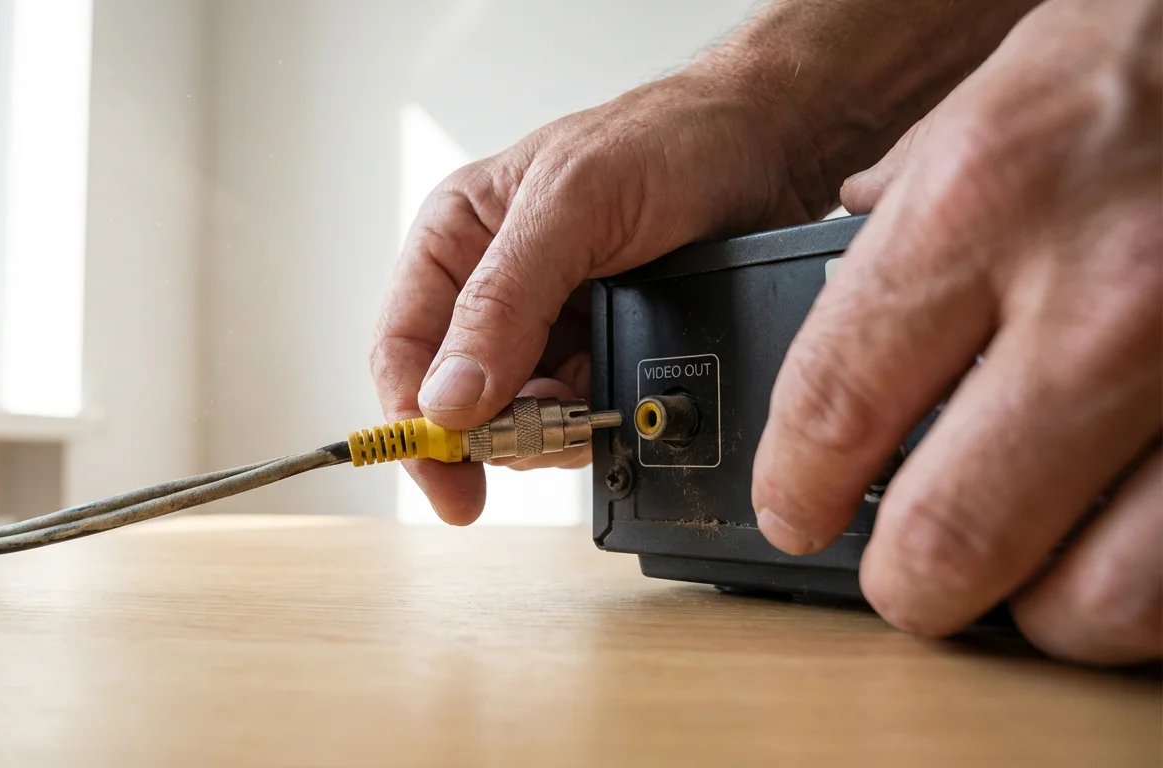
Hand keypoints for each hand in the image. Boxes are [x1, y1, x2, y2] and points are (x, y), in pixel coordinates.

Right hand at [371, 61, 829, 523]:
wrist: (770, 147)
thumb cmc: (667, 140)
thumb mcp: (572, 205)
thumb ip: (504, 298)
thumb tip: (449, 396)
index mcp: (456, 237)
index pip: (402, 347)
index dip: (414, 420)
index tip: (449, 476)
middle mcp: (491, 285)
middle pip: (456, 397)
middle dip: (494, 432)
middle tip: (538, 443)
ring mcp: (547, 323)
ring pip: (516, 416)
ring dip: (548, 432)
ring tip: (588, 410)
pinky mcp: (598, 348)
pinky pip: (574, 414)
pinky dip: (591, 425)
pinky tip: (613, 406)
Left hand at [752, 0, 1161, 663]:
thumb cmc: (1150, 55)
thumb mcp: (995, 96)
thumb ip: (913, 208)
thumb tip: (848, 278)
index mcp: (983, 199)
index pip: (834, 403)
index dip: (794, 488)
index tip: (792, 512)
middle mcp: (1102, 291)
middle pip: (949, 534)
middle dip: (904, 583)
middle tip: (900, 576)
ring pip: (1097, 597)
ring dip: (1038, 609)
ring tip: (1024, 577)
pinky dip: (1147, 586)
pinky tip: (1122, 544)